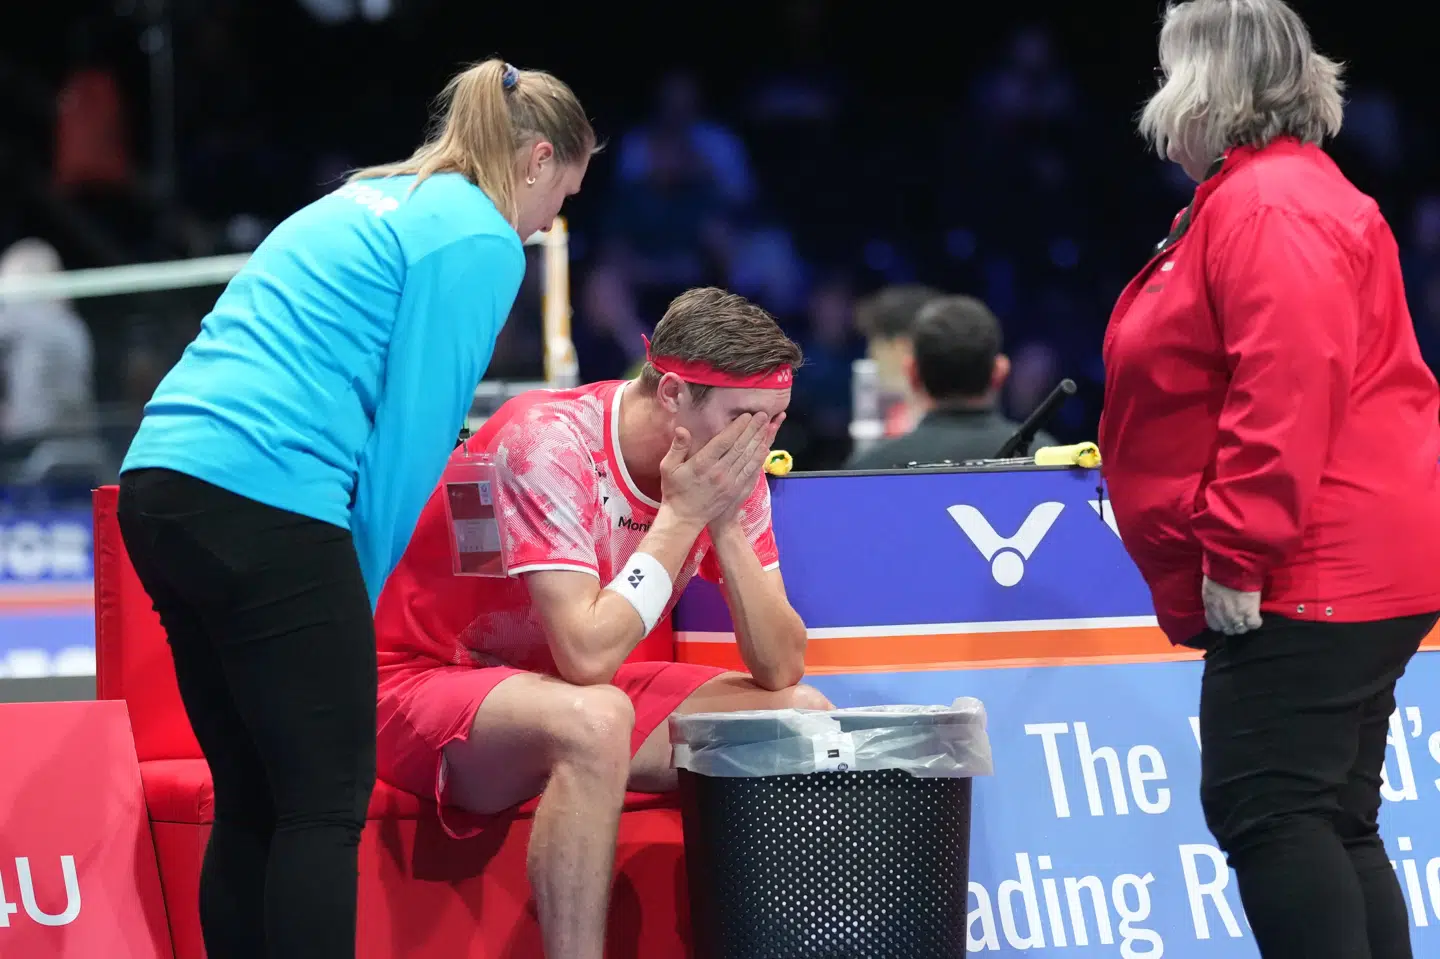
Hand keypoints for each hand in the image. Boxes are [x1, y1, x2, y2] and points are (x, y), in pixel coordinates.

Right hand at [660, 413, 770, 528]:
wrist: (684, 519)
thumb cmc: (674, 490)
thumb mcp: (667, 468)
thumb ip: (677, 447)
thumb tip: (682, 429)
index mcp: (702, 464)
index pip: (723, 442)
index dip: (737, 427)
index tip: (746, 415)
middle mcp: (719, 472)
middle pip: (740, 447)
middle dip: (753, 429)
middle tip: (763, 414)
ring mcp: (729, 483)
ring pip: (748, 458)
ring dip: (758, 440)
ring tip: (768, 426)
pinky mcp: (735, 490)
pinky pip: (750, 471)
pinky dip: (759, 458)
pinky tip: (764, 448)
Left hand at [1202, 576, 1262, 635]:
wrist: (1231, 567)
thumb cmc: (1218, 573)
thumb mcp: (1210, 589)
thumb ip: (1213, 601)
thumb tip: (1218, 604)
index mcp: (1211, 608)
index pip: (1215, 626)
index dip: (1222, 624)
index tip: (1226, 619)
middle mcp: (1222, 615)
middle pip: (1229, 630)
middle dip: (1234, 625)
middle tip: (1239, 617)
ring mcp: (1236, 615)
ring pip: (1241, 629)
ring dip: (1245, 625)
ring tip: (1248, 617)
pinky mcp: (1250, 611)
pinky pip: (1254, 624)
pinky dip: (1255, 622)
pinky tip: (1256, 616)